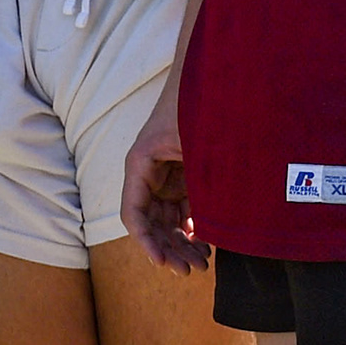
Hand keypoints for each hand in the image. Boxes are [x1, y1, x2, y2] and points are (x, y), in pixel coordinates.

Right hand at [122, 91, 209, 272]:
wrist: (211, 75)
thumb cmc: (197, 103)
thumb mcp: (196, 142)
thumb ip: (198, 178)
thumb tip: (203, 225)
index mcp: (141, 164)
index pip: (134, 214)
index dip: (146, 242)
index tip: (162, 262)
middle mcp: (149, 173)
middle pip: (152, 223)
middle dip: (170, 249)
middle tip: (191, 270)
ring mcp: (167, 175)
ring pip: (167, 219)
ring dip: (181, 242)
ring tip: (201, 263)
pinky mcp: (184, 176)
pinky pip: (182, 207)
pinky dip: (192, 226)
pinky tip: (205, 243)